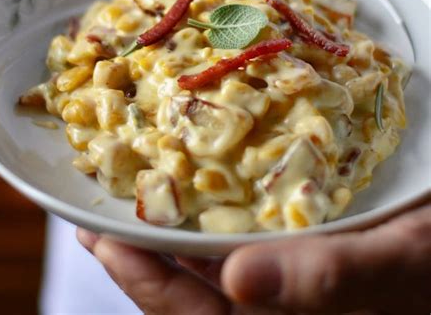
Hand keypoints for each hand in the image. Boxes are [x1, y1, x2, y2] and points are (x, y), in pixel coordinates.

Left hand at [78, 201, 430, 313]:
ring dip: (168, 236)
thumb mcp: (402, 258)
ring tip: (129, 200)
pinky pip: (240, 239)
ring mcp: (291, 277)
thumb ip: (332, 279)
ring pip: (212, 267)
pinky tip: (191, 192)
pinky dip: (208, 218)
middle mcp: (286, 303)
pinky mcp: (300, 246)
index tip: (104, 243)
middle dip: (140, 261)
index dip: (149, 286)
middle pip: (194, 295)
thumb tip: (240, 281)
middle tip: (96, 221)